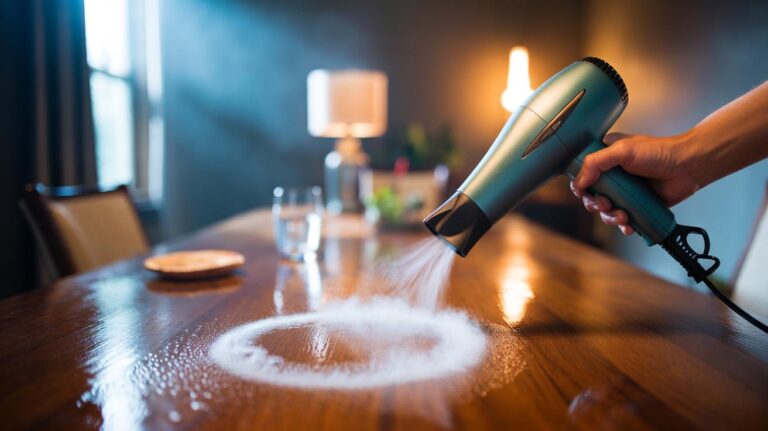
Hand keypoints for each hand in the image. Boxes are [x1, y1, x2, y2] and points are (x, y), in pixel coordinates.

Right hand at [569, 132, 699, 234]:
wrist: (687, 167)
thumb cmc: (659, 152)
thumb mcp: (622, 150)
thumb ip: (595, 163)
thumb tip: (578, 183)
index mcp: (606, 158)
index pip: (584, 175)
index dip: (582, 187)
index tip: (585, 192)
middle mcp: (614, 176)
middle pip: (592, 196)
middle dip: (596, 205)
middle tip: (606, 204)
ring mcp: (625, 192)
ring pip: (606, 211)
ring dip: (610, 217)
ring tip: (622, 216)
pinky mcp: (637, 205)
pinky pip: (623, 220)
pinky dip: (624, 226)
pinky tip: (629, 226)